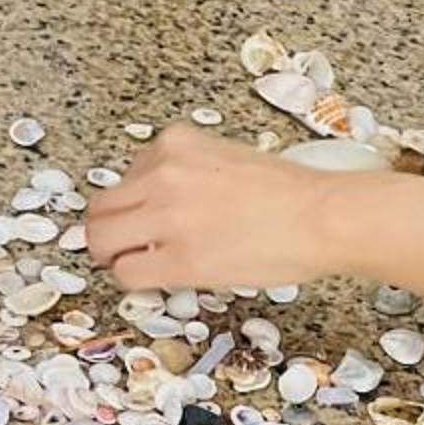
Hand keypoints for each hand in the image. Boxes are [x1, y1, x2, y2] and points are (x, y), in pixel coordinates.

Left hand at [84, 127, 352, 290]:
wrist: (323, 217)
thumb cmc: (292, 194)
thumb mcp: (227, 159)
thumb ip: (186, 173)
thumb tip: (161, 204)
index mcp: (176, 144)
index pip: (126, 176)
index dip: (131, 204)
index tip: (143, 219)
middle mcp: (162, 174)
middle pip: (100, 208)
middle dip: (108, 232)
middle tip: (123, 248)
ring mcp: (166, 217)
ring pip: (102, 241)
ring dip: (114, 257)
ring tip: (137, 265)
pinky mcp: (178, 259)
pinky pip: (128, 274)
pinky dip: (134, 280)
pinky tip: (157, 279)